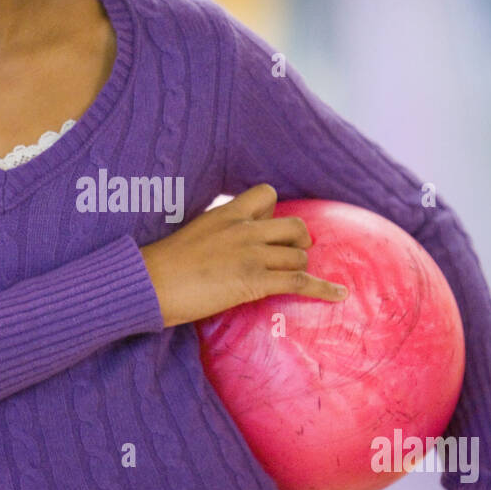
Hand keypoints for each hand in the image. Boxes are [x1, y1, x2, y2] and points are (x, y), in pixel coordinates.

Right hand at [139, 183, 348, 327]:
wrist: (151, 283)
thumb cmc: (163, 265)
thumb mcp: (193, 233)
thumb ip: (218, 231)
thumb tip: (230, 244)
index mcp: (227, 213)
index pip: (267, 194)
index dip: (275, 211)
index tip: (269, 227)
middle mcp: (244, 229)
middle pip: (293, 225)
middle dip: (299, 240)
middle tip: (294, 253)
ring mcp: (251, 255)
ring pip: (298, 254)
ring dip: (299, 267)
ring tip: (294, 279)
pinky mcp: (255, 281)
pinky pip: (300, 281)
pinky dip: (323, 289)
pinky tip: (338, 295)